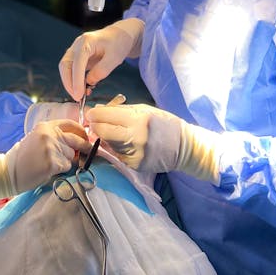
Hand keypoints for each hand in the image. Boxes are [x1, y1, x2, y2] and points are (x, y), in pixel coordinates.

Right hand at [6, 119, 88, 193]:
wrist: (7, 172)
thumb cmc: (22, 157)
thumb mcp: (36, 139)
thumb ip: (54, 136)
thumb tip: (76, 141)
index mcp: (45, 126)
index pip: (70, 123)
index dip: (81, 130)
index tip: (86, 136)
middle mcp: (49, 134)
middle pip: (76, 139)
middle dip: (85, 146)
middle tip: (88, 151)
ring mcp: (51, 148)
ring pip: (71, 156)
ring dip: (66, 162)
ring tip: (50, 164)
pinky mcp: (53, 162)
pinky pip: (66, 166)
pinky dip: (61, 170)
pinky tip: (49, 170)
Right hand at [58, 18, 144, 100]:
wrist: (119, 36)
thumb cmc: (118, 44)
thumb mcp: (115, 58)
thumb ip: (101, 71)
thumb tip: (88, 83)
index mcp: (87, 41)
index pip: (77, 62)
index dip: (76, 79)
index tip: (79, 94)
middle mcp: (77, 45)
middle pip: (65, 65)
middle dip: (69, 83)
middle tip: (78, 98)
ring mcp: (75, 51)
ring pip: (65, 69)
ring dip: (70, 83)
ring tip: (80, 96)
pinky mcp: (76, 58)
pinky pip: (71, 70)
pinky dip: (74, 81)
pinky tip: (83, 90)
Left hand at [86, 103, 221, 183]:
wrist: (184, 147)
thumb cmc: (165, 124)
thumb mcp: (145, 110)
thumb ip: (121, 110)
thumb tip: (98, 110)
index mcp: (138, 119)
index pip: (106, 116)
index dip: (94, 114)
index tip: (91, 114)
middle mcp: (135, 137)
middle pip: (102, 131)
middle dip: (94, 126)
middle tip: (94, 123)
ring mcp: (135, 153)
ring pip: (108, 143)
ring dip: (105, 137)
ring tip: (112, 131)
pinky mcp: (135, 165)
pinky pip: (118, 154)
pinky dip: (116, 147)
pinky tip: (123, 143)